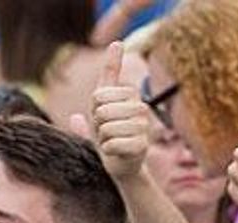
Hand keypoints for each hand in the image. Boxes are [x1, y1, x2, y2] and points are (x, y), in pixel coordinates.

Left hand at [86, 42, 148, 179]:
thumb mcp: (104, 101)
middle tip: (107, 133)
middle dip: (98, 126)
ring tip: (112, 142)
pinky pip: (112, 144)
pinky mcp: (142, 146)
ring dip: (102, 139)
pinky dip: (107, 151)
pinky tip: (116, 153)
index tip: (104, 118)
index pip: (98, 95)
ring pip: (106, 128)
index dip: (94, 110)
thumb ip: (108, 76)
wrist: (122, 166)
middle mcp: (141, 108)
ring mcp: (143, 127)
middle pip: (101, 111)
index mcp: (131, 95)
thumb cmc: (110, 133)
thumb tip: (118, 42)